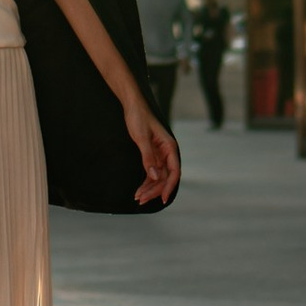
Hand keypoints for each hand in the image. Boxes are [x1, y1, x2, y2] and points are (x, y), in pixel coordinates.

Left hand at [124, 91, 180, 205]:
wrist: (132, 105)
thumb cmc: (138, 117)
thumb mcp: (142, 138)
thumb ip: (148, 157)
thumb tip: (154, 176)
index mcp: (170, 147)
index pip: (174, 171)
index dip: (169, 186)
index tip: (164, 199)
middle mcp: (167, 152)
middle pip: (165, 177)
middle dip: (154, 190)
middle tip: (141, 199)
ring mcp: (160, 155)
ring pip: (158, 177)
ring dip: (149, 188)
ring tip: (138, 197)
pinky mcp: (152, 155)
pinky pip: (152, 172)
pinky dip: (146, 181)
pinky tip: (139, 189)